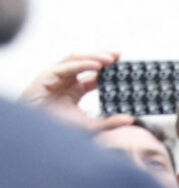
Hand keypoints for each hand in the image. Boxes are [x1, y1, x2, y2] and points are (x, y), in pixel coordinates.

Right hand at [19, 52, 134, 131]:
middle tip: (118, 55)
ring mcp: (55, 77)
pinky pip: (66, 67)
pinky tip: (97, 65)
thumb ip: (109, 123)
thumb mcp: (89, 126)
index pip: (94, 74)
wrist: (38, 133)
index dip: (108, 69)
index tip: (124, 65)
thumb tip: (131, 119)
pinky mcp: (46, 76)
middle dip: (102, 57)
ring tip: (110, 59)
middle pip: (86, 63)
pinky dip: (82, 64)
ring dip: (93, 57)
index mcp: (75, 89)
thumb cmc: (59, 128)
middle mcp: (66, 80)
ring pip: (76, 60)